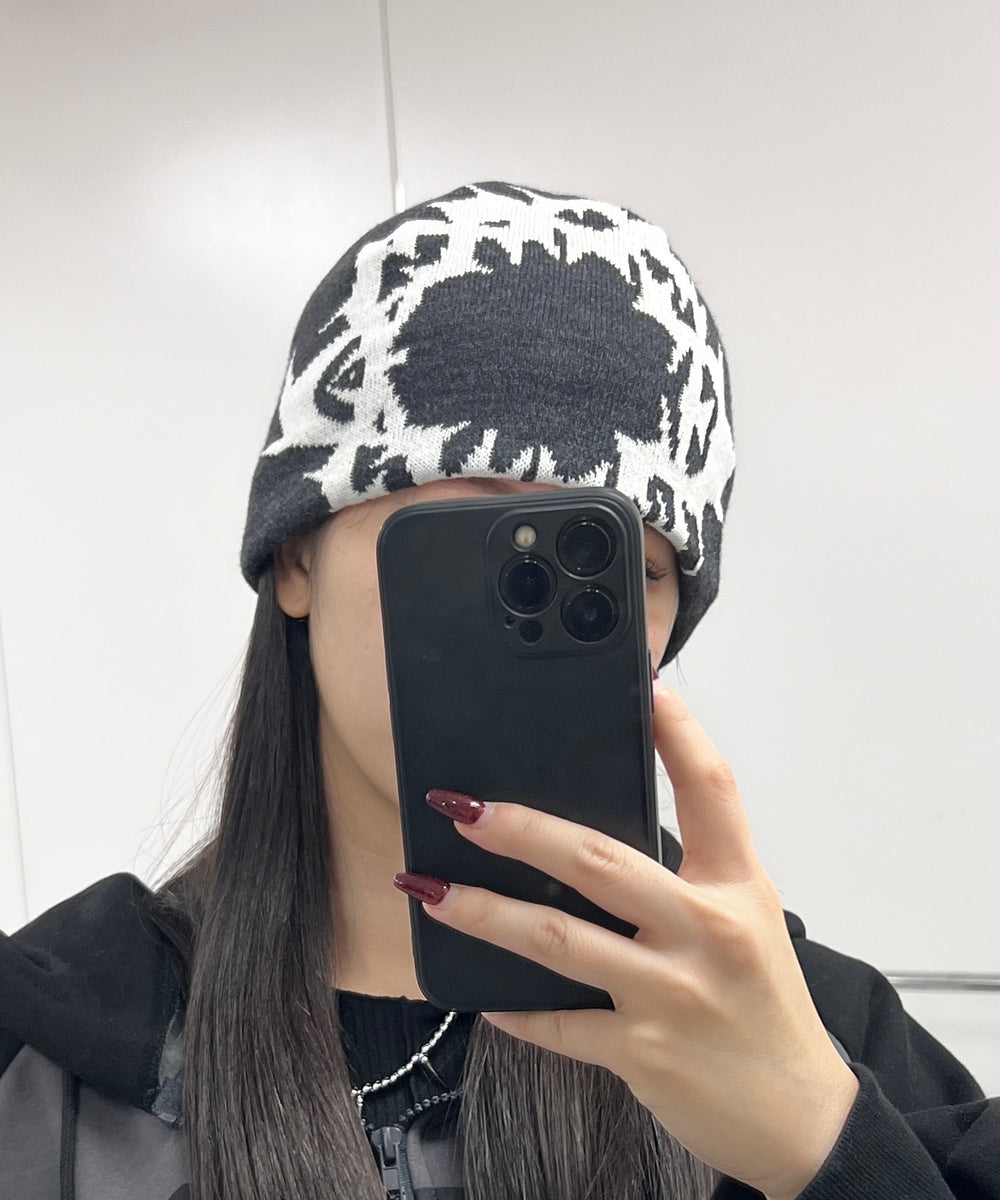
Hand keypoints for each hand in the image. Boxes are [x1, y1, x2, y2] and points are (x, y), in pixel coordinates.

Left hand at [396, 685, 858, 1198]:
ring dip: (482, 911)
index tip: (647, 689)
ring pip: (556, 939)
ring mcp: (671, 994)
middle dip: (520, 830)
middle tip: (462, 807)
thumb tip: (599, 835)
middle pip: (598, 860)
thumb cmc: (766, 1006)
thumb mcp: (749, 922)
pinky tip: (479, 996)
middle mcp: (706, 931)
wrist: (802, 1116)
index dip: (681, 734)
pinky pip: (558, 1022)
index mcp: (738, 887)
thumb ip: (691, 875)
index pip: (712, 791)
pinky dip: (514, 1008)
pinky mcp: (642, 1052)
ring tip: (428, 891)